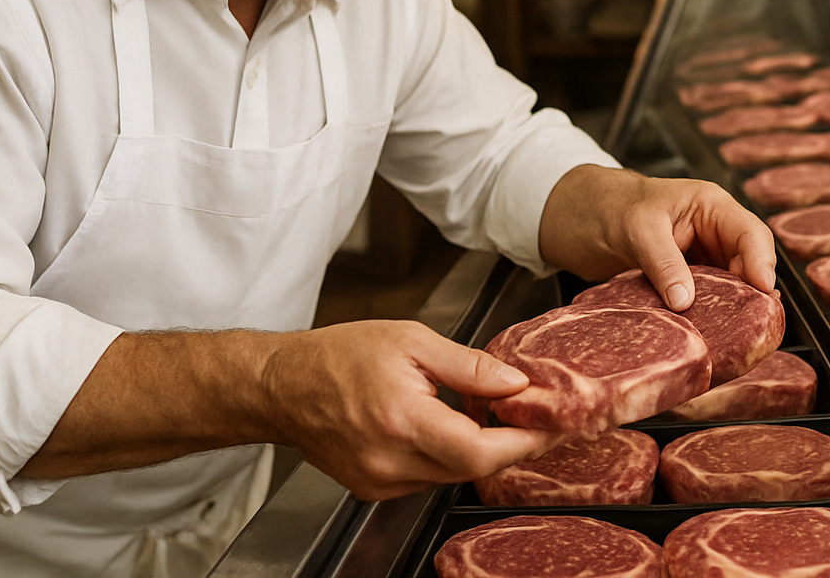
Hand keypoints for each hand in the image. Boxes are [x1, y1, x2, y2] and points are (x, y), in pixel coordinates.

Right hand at [261, 319, 561, 499]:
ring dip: (475, 450)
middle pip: (471, 468)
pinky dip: (444, 456)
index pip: (479, 451)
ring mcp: (380, 482)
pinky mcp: (374, 489)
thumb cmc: (339, 356)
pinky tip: (441, 428)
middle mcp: (390, 460)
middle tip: (527, 416)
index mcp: (401, 418)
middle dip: (506, 444)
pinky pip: (426, 478)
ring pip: (450, 475)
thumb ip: (468, 366)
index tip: (546, 427)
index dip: (521, 443)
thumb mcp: (410, 340)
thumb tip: (516, 384)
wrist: (283, 386)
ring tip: (482, 415)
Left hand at [538, 165, 775, 310]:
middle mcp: (714, 233)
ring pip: (732, 287)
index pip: (751, 234)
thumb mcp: (638, 228)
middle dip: (752, 293)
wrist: (583, 219)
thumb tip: (684, 299)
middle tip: (753, 322)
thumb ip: (663, 261)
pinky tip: (707, 332)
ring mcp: (702, 259)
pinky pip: (708, 300)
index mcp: (711, 207)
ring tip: (734, 333)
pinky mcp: (688, 281)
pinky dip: (709, 315)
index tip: (762, 291)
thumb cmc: (612, 207)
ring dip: (731, 309)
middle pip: (748, 265)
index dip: (762, 263)